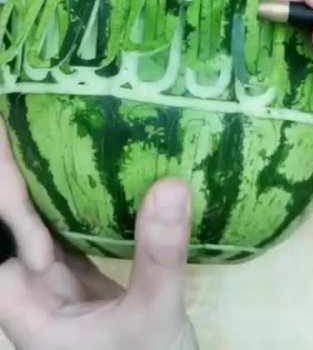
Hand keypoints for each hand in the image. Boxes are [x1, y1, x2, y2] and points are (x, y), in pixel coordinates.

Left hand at [0, 119, 197, 349]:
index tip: (7, 138)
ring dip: (41, 184)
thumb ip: (158, 257)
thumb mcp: (154, 317)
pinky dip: (74, 202)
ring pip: (42, 228)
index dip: (3, 190)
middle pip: (16, 227)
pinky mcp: (86, 283)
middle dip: (15, 175)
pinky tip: (85, 170)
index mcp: (30, 309)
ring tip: (43, 132)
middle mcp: (36, 294)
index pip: (4, 240)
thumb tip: (170, 184)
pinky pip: (71, 233)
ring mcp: (61, 287)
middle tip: (19, 120)